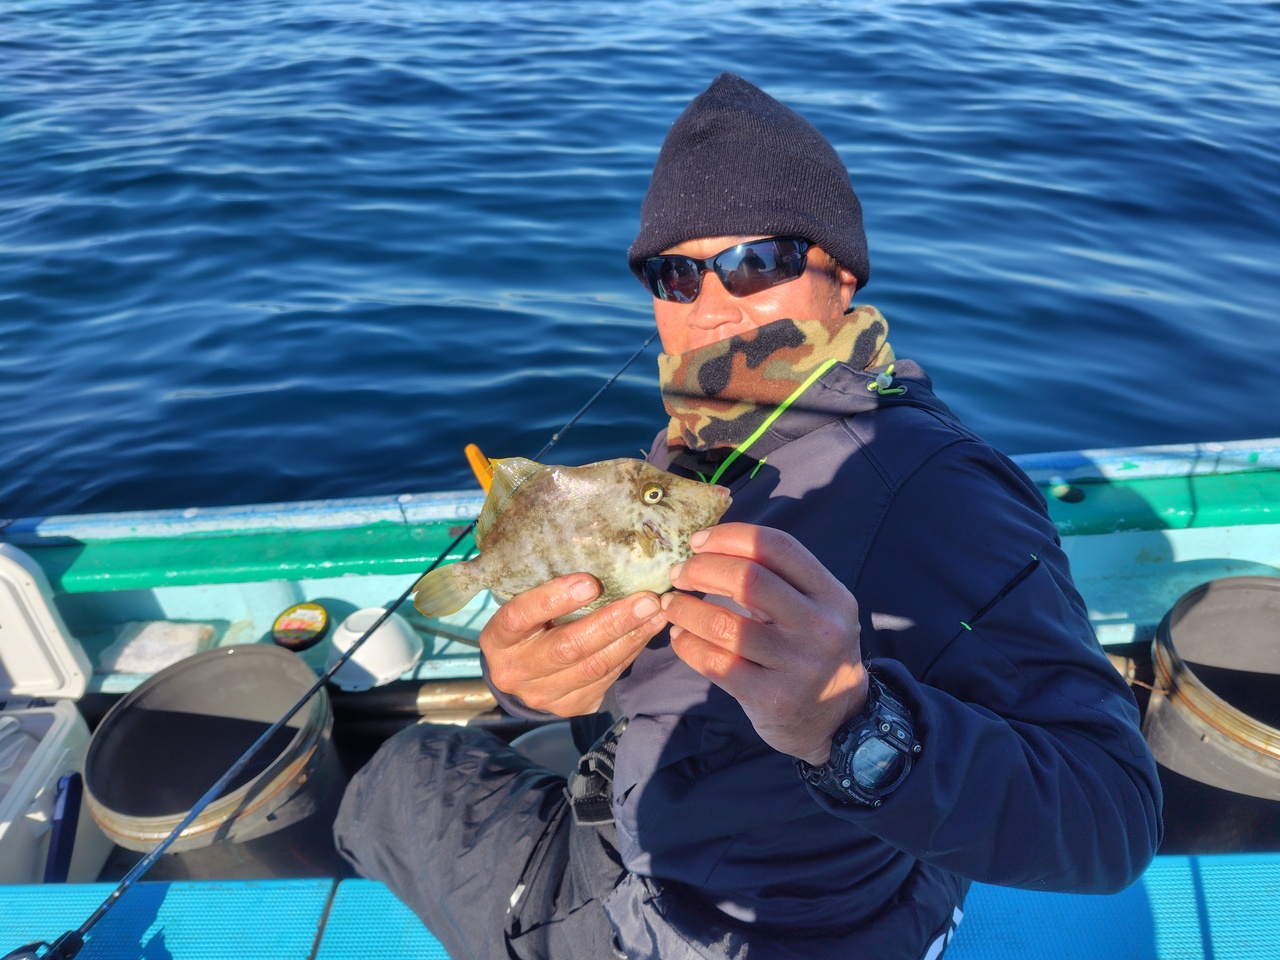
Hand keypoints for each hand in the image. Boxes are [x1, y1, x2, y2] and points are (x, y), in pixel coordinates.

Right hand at [480, 575, 667, 716]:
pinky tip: (646, 633)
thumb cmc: (529, 625)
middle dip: (612, 622)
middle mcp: (515, 670)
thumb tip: (603, 562)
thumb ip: (550, 592)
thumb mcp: (526, 607)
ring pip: (593, 667)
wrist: (521, 674)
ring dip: (631, 638)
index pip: (521, 616)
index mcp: (498, 637)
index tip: (591, 582)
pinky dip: (629, 653)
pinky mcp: (569, 706)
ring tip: (657, 614)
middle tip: (646, 600)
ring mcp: (542, 694)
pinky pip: (606, 679)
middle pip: (567, 647)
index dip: (555, 599)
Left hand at [661, 523, 868, 764]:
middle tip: (680, 574)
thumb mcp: (816, 609)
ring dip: (685, 609)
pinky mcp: (772, 699)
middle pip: (747, 578)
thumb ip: (778, 578)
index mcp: (831, 595)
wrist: (839, 719)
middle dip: (701, 569)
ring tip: (672, 605)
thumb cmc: (813, 650)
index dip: (728, 536)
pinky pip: (715, 663)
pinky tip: (681, 636)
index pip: (776, 546)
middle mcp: (820, 627)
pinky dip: (687, 644)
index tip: (697, 542)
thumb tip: (705, 548)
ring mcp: (798, 665)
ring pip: (723, 623)